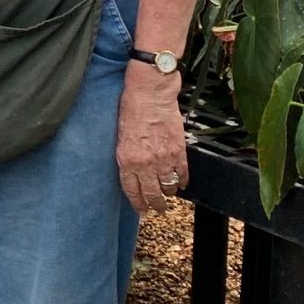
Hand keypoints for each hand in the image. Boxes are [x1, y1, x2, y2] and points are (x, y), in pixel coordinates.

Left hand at [116, 73, 187, 215]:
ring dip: (169, 193)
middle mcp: (145, 164)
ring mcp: (163, 159)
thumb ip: (127, 158)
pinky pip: (182, 174)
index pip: (132, 190)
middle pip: (151, 193)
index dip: (138, 202)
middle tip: (158, 209)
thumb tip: (133, 173)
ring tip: (169, 195)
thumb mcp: (120, 138)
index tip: (141, 209)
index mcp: (127, 161)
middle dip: (155, 204)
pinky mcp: (178, 151)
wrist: (150, 94)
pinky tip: (181, 184)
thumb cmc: (131, 110)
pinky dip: (183, 181)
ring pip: (168, 186)